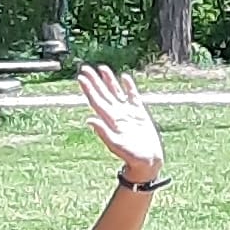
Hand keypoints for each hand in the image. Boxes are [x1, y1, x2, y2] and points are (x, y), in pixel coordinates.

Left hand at [75, 66, 165, 180]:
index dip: (89, 89)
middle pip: (103, 94)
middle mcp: (117, 114)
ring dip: (109, 80)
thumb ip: (103, 132)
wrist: (148, 162)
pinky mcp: (139, 113)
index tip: (81, 77)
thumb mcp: (117, 145)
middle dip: (95, 81)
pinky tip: (125, 77)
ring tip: (102, 68)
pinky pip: (133, 96)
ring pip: (116, 92)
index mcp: (110, 120)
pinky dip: (129, 86)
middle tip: (85, 68)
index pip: (96, 101)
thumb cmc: (132, 157)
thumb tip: (89, 120)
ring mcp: (128, 112)